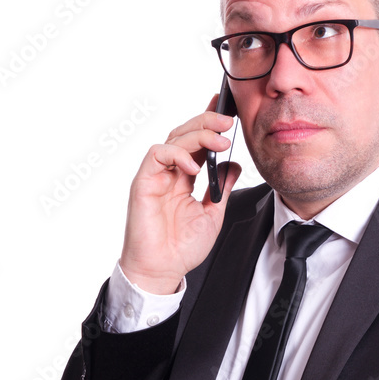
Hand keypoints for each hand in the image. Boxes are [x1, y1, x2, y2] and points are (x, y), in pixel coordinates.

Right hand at [119, 96, 241, 293]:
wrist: (163, 270)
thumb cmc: (182, 247)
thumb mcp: (213, 213)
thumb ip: (222, 186)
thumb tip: (234, 164)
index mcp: (184, 177)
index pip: (197, 142)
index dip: (210, 122)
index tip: (228, 110)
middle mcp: (169, 172)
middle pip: (185, 133)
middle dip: (207, 122)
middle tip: (229, 122)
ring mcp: (156, 175)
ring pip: (173, 138)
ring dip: (198, 135)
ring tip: (221, 142)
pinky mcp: (144, 182)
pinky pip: (157, 155)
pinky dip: (177, 154)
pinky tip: (195, 166)